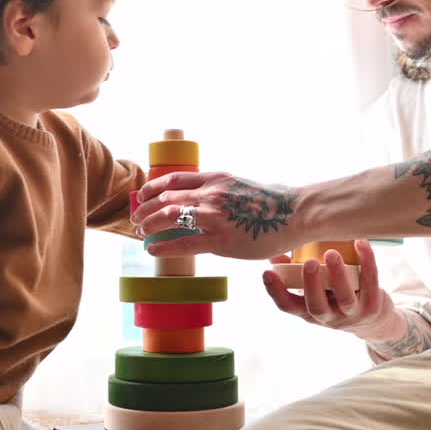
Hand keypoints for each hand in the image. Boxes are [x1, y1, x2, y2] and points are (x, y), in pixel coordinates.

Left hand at [132, 171, 305, 260]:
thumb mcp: (240, 185)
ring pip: (169, 218)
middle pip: (166, 198)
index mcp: (215, 178)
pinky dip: (163, 247)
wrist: (294, 213)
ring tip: (141, 235)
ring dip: (150, 226)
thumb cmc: (271, 202)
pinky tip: (152, 250)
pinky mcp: (221, 240)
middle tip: (135, 220)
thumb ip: (219, 190)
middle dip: (145, 209)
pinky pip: (184, 244)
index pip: (174, 179)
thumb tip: (204, 197)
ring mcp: (215, 217)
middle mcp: (211, 194)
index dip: (152, 187)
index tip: (142, 195)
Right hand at [262, 240, 405, 342]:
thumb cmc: (336, 298)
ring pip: (345, 298)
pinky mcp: (373, 305)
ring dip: (338, 275)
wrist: (375, 322)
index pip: (288, 306)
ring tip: (332, 253)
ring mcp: (353, 314)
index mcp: (310, 313)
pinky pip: (370, 282)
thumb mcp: (316, 292)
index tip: (267, 272)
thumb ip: (296, 274)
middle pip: (316, 307)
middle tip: (309, 262)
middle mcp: (329, 317)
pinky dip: (367, 261)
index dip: (276, 291)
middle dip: (311, 284)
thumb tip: (276, 254)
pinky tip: (361, 243)